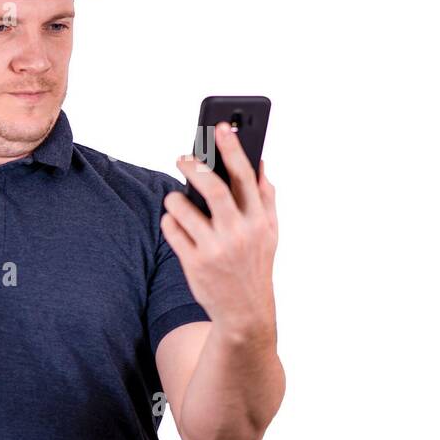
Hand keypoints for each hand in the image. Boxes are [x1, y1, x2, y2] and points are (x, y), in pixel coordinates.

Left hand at [163, 121, 277, 338]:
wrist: (244, 312)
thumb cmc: (255, 263)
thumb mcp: (270, 232)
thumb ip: (265, 197)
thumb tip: (260, 161)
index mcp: (259, 221)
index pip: (246, 176)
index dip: (233, 148)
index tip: (221, 126)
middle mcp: (239, 234)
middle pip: (213, 188)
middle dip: (195, 166)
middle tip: (183, 157)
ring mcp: (215, 250)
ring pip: (183, 208)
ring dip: (175, 198)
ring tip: (176, 198)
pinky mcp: (194, 264)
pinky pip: (172, 231)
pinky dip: (170, 221)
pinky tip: (175, 223)